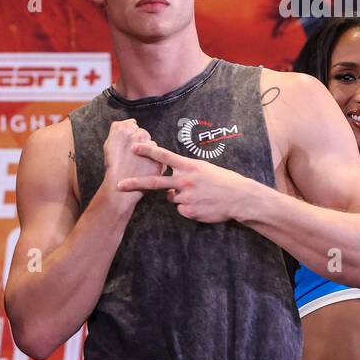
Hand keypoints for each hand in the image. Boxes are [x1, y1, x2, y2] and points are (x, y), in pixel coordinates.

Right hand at [101, 119, 162, 204]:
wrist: (119, 187)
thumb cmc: (113, 166)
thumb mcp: (108, 144)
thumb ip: (117, 130)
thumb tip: (128, 124)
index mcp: (124, 130)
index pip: (132, 124)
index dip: (130, 134)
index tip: (127, 143)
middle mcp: (138, 135)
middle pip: (142, 133)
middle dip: (139, 142)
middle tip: (132, 155)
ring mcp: (149, 146)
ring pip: (151, 145)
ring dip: (147, 152)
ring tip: (137, 163)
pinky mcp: (158, 158)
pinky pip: (159, 156)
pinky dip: (154, 161)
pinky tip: (144, 168)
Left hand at [116, 142, 253, 222]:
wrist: (240, 198)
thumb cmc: (223, 181)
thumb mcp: (204, 169)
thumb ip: (185, 172)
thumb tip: (170, 183)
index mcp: (189, 166)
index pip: (164, 156)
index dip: (148, 151)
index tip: (134, 148)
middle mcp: (185, 180)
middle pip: (154, 182)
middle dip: (135, 183)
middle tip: (119, 185)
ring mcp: (186, 197)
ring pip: (171, 198)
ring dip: (179, 197)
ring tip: (199, 195)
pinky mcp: (188, 211)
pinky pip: (181, 210)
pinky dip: (188, 208)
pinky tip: (202, 205)